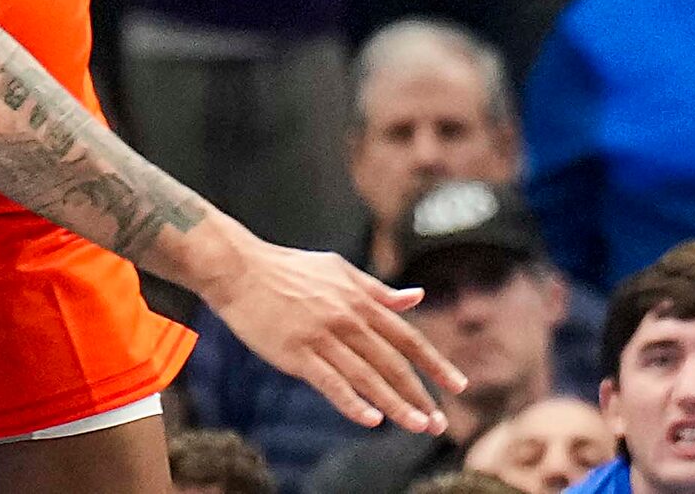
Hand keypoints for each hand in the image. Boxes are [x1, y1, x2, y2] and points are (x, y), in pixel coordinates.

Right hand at [202, 240, 461, 434]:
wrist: (237, 268)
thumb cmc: (286, 268)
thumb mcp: (338, 270)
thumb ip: (377, 289)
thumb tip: (416, 297)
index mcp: (359, 300)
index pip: (406, 337)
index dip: (434, 363)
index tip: (458, 386)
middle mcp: (346, 318)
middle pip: (392, 363)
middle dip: (419, 395)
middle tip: (439, 424)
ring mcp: (320, 336)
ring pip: (367, 377)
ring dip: (396, 405)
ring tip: (419, 427)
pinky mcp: (295, 352)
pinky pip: (329, 382)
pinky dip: (351, 402)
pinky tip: (371, 420)